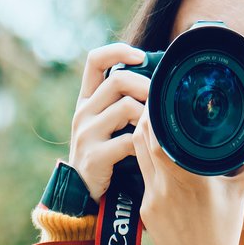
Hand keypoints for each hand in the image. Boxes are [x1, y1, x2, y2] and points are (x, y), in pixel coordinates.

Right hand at [68, 43, 149, 201]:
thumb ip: (123, 102)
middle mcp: (83, 112)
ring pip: (127, 107)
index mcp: (86, 100)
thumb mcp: (108, 124)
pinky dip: (144, 143)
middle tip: (160, 100)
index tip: (141, 56)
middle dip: (146, 86)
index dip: (118, 51)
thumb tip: (158, 81)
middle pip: (118, 81)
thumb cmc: (106, 154)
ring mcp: (86, 134)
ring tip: (155, 128)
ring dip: (148, 116)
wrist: (83, 194)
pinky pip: (128, 140)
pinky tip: (148, 150)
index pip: (95, 60)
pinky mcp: (94, 156)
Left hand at [131, 112, 243, 244]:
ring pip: (137, 155)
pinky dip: (146, 161)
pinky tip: (154, 155)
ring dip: (141, 137)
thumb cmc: (223, 231)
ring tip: (151, 122)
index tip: (162, 98)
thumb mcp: (240, 194)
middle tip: (154, 103)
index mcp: (191, 177)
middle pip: (141, 139)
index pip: (160, 136)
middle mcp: (166, 185)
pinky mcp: (143, 209)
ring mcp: (151, 197)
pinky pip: (141, 176)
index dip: (155, 114)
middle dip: (144, 118)